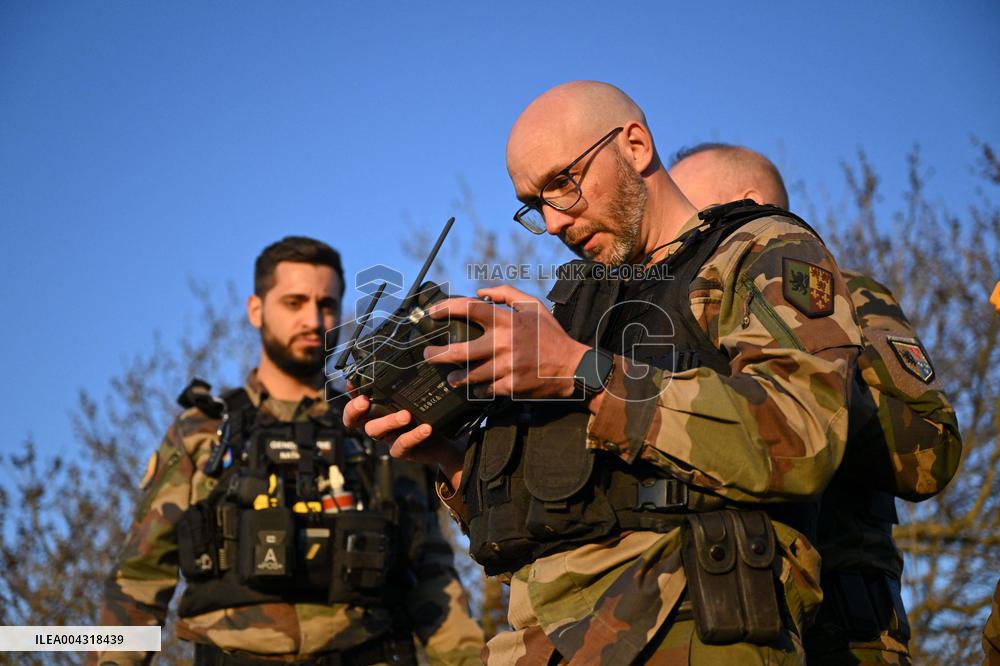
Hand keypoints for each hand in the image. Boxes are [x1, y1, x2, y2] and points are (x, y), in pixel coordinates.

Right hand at [343, 393, 463, 488]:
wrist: (442, 439)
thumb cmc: (424, 412)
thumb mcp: (415, 396)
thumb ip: (408, 382)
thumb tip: (415, 355)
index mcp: (376, 408)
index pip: (354, 400)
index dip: (349, 393)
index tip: (351, 383)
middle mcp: (377, 422)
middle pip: (354, 420)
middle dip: (354, 410)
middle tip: (364, 401)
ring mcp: (388, 437)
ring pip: (374, 432)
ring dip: (388, 421)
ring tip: (406, 415)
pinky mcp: (402, 451)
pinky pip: (401, 446)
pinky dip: (412, 436)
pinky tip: (425, 428)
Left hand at [423, 285, 588, 398]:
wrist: (572, 366)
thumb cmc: (550, 334)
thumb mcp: (533, 306)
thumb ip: (506, 293)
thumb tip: (479, 291)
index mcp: (507, 321)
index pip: (470, 309)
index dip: (446, 308)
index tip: (432, 312)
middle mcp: (503, 344)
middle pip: (459, 350)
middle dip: (437, 354)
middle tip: (427, 354)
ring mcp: (506, 367)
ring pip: (468, 375)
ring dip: (454, 377)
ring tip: (448, 377)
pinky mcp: (510, 386)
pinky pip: (485, 389)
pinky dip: (477, 388)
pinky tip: (472, 387)